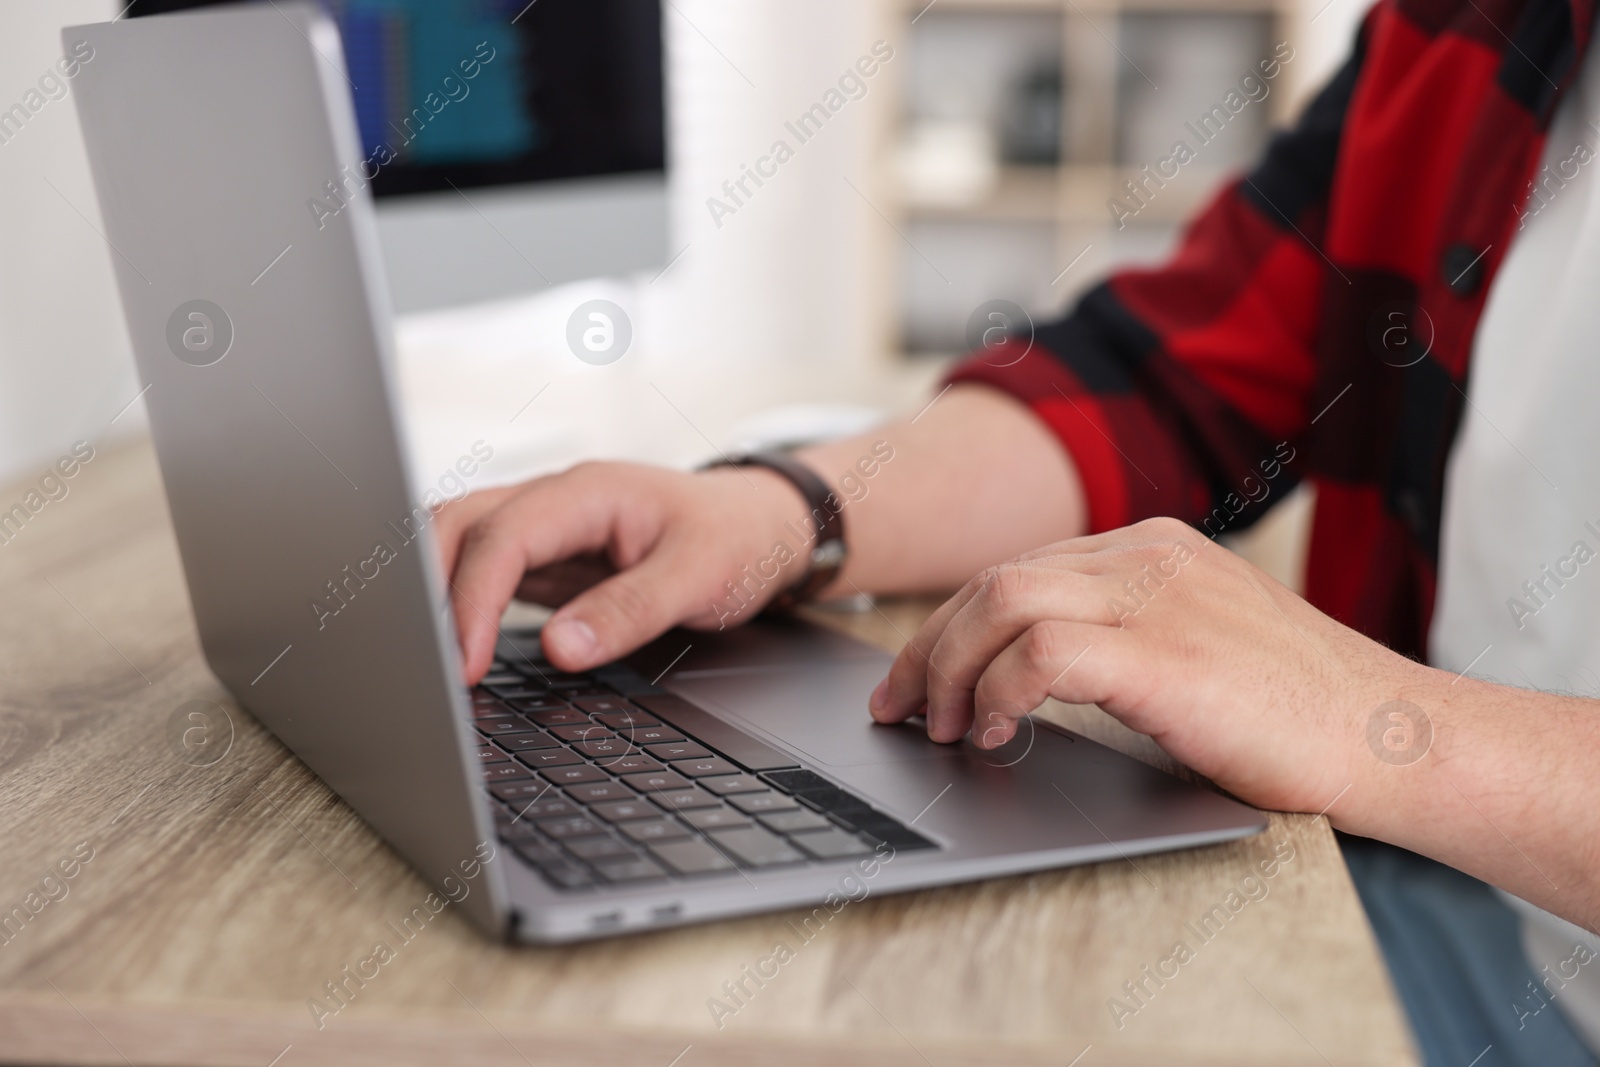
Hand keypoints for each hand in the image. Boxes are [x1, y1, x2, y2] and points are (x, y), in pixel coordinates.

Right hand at [434, 462, 809, 682]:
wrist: (760, 524)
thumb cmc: (736, 538)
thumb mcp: (701, 576)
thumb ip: (631, 610)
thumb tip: (561, 648)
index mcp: (589, 492)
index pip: (504, 535)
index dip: (473, 599)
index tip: (465, 663)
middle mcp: (554, 499)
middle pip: (457, 525)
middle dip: (429, 591)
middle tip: (429, 670)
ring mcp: (543, 526)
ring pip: (457, 541)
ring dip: (432, 592)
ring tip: (424, 661)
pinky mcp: (542, 556)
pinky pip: (479, 568)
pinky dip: (454, 601)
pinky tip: (449, 646)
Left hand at [869, 517, 1428, 814]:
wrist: (1393, 738)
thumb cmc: (1297, 711)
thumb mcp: (1196, 648)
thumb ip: (1120, 638)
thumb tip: (1025, 677)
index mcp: (1153, 550)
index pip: (1017, 569)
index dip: (950, 625)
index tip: (915, 677)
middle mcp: (1148, 558)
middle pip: (994, 580)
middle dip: (927, 646)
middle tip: (898, 708)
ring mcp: (1158, 598)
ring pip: (1002, 601)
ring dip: (950, 668)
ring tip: (942, 727)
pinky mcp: (1165, 654)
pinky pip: (1041, 651)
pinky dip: (998, 691)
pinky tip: (993, 732)